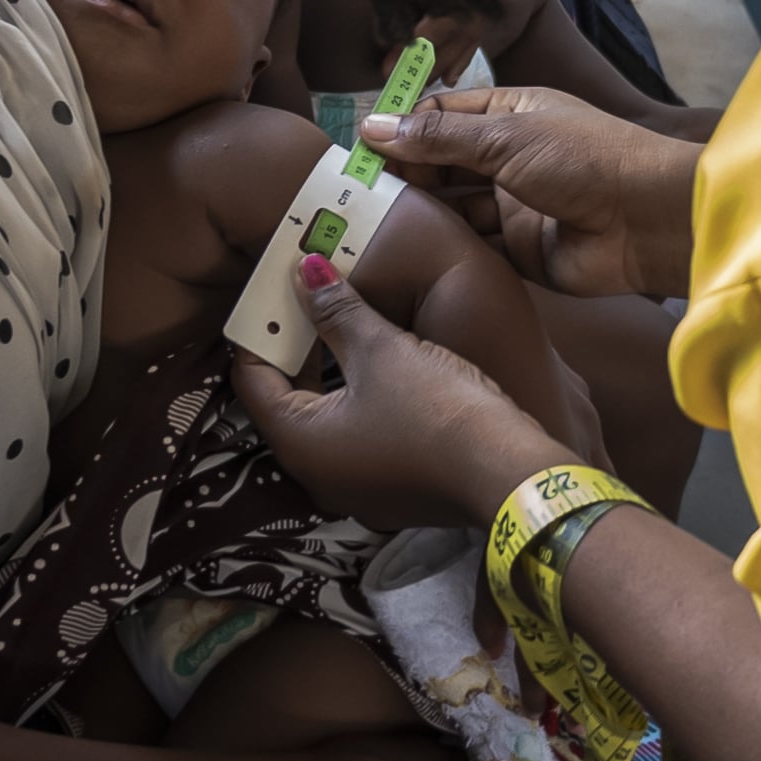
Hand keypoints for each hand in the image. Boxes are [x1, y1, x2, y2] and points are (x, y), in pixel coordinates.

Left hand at [235, 254, 572, 530]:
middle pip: (287, 400)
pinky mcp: (392, 490)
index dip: (258, 331)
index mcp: (299, 444)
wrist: (509, 472)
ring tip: (340, 322)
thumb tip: (305, 270)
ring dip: (330, 372)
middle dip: (295, 348)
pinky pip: (359, 437)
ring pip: (326, 418)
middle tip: (304, 298)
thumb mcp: (381, 350)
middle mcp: (317, 475)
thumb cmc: (437, 411)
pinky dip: (358, 400)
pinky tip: (379, 365)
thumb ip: (336, 310)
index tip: (270, 294)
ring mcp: (356, 488)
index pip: (251, 380)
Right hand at [363, 84, 701, 297]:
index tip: (359, 148)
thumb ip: (438, 137)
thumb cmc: (586, 159)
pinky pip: (473, 247)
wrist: (647, 221)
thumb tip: (374, 125)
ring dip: (420, 211)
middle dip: (404, 173)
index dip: (402, 128)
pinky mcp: (521, 250)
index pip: (441, 115)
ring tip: (372, 220)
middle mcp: (510, 157)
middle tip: (356, 190)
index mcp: (511, 114)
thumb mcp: (506, 137)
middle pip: (442, 162)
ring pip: (453, 207)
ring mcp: (516, 205)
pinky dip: (445, 248)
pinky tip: (408, 251)